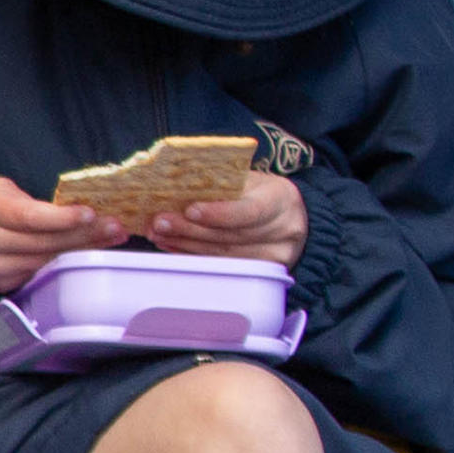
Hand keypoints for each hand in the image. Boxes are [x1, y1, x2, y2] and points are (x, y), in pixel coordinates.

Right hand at [0, 176, 114, 294]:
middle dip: (83, 234)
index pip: (27, 217)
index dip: (61, 218)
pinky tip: (81, 252)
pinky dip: (61, 262)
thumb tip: (72, 213)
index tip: (90, 213)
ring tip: (109, 238)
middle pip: (42, 242)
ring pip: (44, 261)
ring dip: (80, 250)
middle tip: (115, 227)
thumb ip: (27, 201)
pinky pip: (36, 273)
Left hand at [149, 172, 308, 265]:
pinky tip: (173, 246)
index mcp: (279, 200)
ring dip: (185, 244)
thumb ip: (222, 184)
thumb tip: (176, 186)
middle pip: (230, 236)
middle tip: (160, 223)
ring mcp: (273, 255)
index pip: (249, 211)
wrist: (294, 217)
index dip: (219, 213)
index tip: (190, 211)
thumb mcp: (251, 180)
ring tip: (159, 235)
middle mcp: (281, 231)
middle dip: (190, 230)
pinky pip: (222, 265)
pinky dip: (194, 255)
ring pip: (223, 254)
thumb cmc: (264, 193)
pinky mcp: (262, 272)